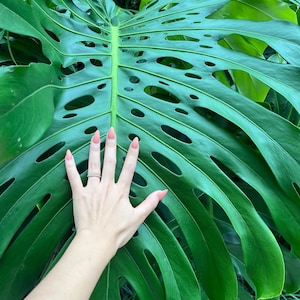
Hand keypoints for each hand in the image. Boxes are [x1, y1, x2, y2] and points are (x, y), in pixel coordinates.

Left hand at [65, 127, 167, 251]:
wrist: (96, 243)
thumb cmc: (118, 232)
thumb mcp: (138, 218)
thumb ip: (150, 203)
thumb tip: (163, 191)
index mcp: (121, 191)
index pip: (129, 168)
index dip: (133, 153)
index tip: (135, 139)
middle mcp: (107, 186)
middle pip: (110, 161)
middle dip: (111, 144)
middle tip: (111, 130)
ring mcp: (92, 189)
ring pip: (93, 165)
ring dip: (94, 149)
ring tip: (94, 134)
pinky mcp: (79, 194)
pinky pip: (73, 177)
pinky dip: (70, 165)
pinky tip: (67, 153)